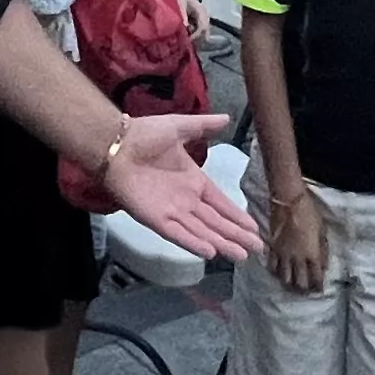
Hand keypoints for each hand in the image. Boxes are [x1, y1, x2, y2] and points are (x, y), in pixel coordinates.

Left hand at [104, 112, 254, 256]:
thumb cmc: (144, 135)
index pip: (221, 203)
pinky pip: (178, 233)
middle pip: (216, 222)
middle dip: (236, 235)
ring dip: (222, 243)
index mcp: (193, 180)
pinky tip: (210, 252)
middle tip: (257, 249)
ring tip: (241, 256)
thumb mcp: (179, 127)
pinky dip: (193, 242)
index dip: (237, 216)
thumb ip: (203, 127)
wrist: (116, 144)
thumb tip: (227, 118)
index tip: (254, 228)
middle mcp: (186, 200)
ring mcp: (171, 211)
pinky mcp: (156, 219)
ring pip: (202, 231)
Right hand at [267, 189, 326, 291]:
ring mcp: (283, 255)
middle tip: (305, 291)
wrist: (288, 201)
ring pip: (284, 278)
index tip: (318, 290)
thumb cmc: (309, 213)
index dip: (317, 287)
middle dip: (303, 290)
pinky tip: (278, 274)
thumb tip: (323, 265)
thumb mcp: (322, 231)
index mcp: (312, 254)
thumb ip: (322, 250)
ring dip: (289, 284)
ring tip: (291, 286)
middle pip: (299, 283)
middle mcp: (297, 258)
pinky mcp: (272, 249)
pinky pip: (272, 267)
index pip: (315, 278)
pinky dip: (276, 273)